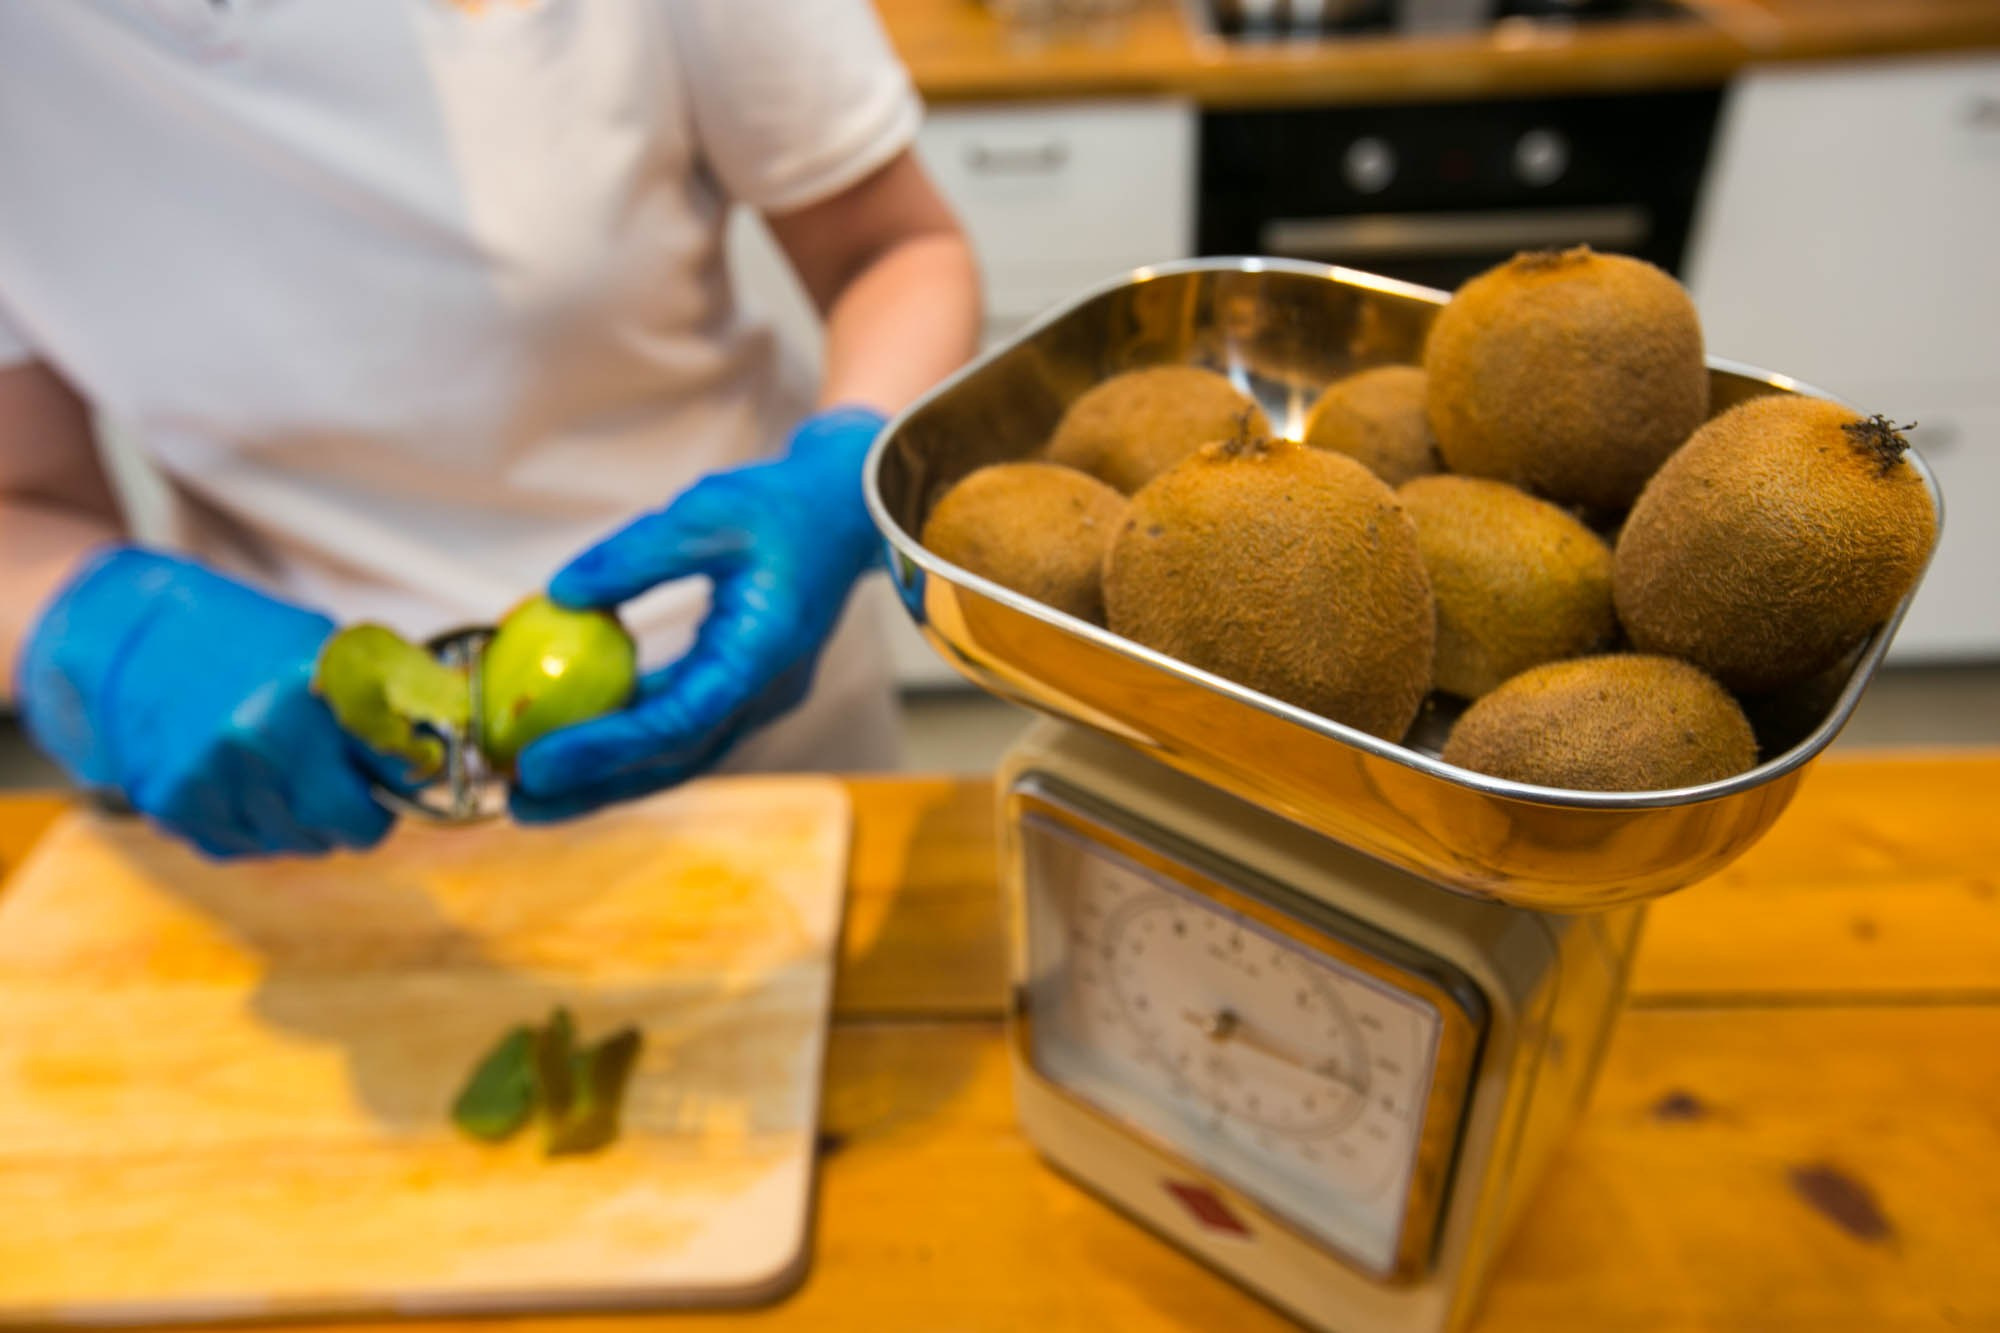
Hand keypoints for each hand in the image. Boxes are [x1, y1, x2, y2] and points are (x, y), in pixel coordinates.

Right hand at [15, 547, 394, 858]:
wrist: (134, 641)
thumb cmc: (245, 642)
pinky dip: (258, 824)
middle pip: (350, 827)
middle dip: (361, 814)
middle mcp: (257, 742)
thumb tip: (439, 748)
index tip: (409, 771)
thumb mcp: (323, 648)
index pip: (394, 772)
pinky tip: (243, 780)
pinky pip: (248, 846)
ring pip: (300, 842)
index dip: (409, 776)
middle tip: (349, 784)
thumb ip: (378, 702)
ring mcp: (211, 780)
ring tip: (283, 768)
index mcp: (304, 695)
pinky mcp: (175, 808)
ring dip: (307, 819)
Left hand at [509, 406, 888, 822]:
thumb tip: (558, 594)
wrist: (852, 510)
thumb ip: (635, 554)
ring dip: (607, 778)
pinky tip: (577, 742)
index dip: (604, 748)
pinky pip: (681, 731)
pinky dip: (629, 743)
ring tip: (533, 792)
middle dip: (595, 790)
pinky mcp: (744, 688)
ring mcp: (760, 697)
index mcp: (762, 656)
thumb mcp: (708, 511)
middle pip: (673, 762)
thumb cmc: (786, 503)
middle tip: (518, 804)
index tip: (536, 761)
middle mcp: (765, 692)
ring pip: (677, 757)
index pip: (675, 722)